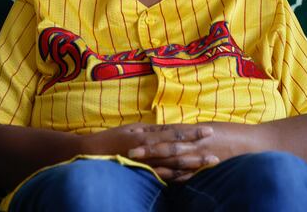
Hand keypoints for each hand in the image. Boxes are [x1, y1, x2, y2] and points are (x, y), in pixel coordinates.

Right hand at [80, 123, 215, 170]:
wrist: (90, 154)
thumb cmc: (112, 138)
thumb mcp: (133, 128)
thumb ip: (153, 130)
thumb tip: (172, 129)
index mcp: (146, 136)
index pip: (174, 133)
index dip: (192, 133)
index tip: (209, 131)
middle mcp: (148, 150)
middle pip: (177, 151)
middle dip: (197, 152)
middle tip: (216, 154)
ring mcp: (145, 165)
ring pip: (172, 167)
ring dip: (191, 167)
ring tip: (207, 166)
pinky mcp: (142, 175)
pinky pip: (162, 178)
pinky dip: (177, 178)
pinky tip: (189, 178)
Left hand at [126, 123, 249, 182]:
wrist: (256, 144)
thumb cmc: (231, 134)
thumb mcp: (207, 128)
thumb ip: (188, 132)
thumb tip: (169, 132)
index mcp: (194, 131)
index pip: (167, 132)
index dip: (150, 133)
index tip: (132, 133)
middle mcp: (196, 143)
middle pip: (167, 146)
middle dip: (148, 149)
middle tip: (129, 150)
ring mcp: (202, 156)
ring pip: (175, 161)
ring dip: (156, 163)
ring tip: (140, 165)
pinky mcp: (208, 169)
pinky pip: (189, 174)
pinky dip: (174, 176)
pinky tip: (161, 179)